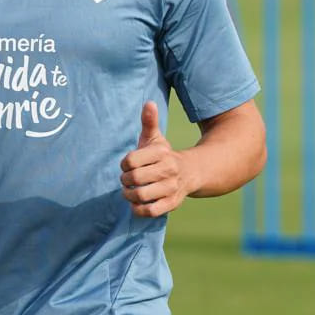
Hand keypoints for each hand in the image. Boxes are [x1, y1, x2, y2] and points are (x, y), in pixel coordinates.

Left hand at [120, 101, 199, 216]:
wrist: (191, 172)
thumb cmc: (164, 155)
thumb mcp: (156, 138)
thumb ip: (149, 122)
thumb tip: (149, 103)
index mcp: (162, 153)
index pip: (130, 161)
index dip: (124, 164)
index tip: (127, 165)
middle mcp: (168, 170)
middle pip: (134, 179)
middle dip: (125, 180)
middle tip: (126, 179)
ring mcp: (171, 188)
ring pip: (141, 196)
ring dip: (129, 195)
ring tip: (129, 192)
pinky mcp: (172, 204)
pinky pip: (151, 211)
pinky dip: (139, 210)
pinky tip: (136, 204)